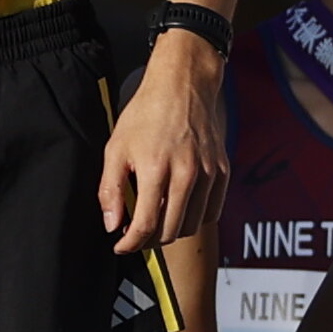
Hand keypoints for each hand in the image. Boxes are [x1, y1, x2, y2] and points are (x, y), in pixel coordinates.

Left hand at [98, 25, 223, 256]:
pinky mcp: (222, 171)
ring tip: (155, 223)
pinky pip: (211, 212)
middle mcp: (186, 174)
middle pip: (170, 230)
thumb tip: (112, 224)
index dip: (130, 244)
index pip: (145, 225)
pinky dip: (194, 219)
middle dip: (148, 241)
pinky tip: (178, 211)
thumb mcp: (116, 147)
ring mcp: (208, 174)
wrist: (183, 85)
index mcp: (156, 168)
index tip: (121, 246)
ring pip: (191, 225)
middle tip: (135, 235)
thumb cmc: (147, 113)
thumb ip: (110, 189)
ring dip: (171, 232)